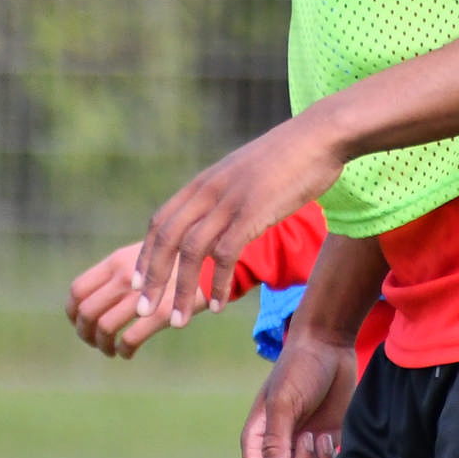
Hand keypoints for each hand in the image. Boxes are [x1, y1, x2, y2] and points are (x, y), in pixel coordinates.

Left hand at [67, 243, 202, 358]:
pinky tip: (128, 353)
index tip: (79, 324)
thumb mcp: (146, 253)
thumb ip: (123, 270)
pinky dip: (123, 351)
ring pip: (104, 328)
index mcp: (118, 261)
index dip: (72, 312)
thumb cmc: (181, 258)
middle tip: (95, 342)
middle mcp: (126, 277)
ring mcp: (144, 295)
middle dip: (85, 334)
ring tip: (111, 350)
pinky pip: (129, 339)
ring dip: (102, 346)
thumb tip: (97, 294)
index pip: (78, 290)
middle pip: (86, 312)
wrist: (218, 259)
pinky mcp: (162, 313)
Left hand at [133, 114, 343, 327]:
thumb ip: (226, 192)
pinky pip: (225, 255)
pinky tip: (218, 305)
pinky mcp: (253, 211)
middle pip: (167, 238)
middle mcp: (209, 190)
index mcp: (204, 182)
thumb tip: (219, 214)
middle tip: (143, 309)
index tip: (139, 283)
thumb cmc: (289, 156)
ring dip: (181, 289)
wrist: (319, 135)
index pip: (161, 221)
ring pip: (191, 251)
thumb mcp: (245, 172)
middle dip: (153, 277)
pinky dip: (217, 283)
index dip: (147, 254)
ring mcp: (230, 201)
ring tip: (178, 321)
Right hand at [240, 330, 356, 457]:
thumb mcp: (285, 401)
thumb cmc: (300, 366)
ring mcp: (303, 450)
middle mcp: (278, 453)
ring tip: (325, 437)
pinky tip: (337, 439)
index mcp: (257, 444)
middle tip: (313, 440)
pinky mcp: (326, 445)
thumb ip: (276, 445)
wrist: (329, 343)